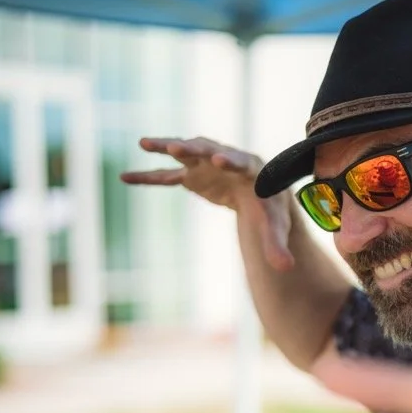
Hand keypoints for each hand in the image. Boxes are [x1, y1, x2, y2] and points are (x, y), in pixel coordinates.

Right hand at [120, 137, 293, 269]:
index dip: (230, 161)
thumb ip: (277, 245)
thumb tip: (286, 269)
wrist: (259, 196)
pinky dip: (149, 177)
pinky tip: (125, 177)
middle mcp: (226, 160)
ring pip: (185, 154)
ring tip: (144, 143)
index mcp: (250, 170)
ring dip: (167, 147)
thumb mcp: (275, 227)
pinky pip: (168, 176)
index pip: (240, 162)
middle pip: (209, 151)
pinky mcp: (193, 176)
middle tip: (176, 147)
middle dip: (194, 149)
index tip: (219, 159)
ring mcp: (206, 166)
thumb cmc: (270, 209)